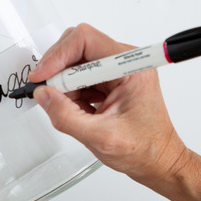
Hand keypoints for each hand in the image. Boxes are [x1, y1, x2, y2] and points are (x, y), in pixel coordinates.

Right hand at [29, 23, 187, 182]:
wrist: (158, 161)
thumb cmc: (144, 149)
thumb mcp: (100, 138)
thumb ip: (66, 116)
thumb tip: (43, 95)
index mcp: (130, 67)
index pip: (85, 40)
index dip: (58, 55)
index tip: (42, 76)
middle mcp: (124, 62)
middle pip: (77, 45)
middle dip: (57, 69)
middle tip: (47, 92)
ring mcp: (116, 70)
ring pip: (75, 62)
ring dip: (63, 83)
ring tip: (67, 108)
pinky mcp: (109, 80)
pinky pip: (79, 76)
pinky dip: (69, 91)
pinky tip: (76, 110)